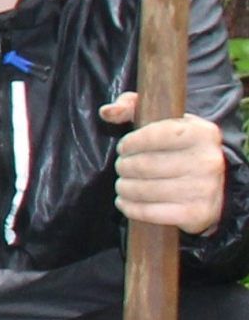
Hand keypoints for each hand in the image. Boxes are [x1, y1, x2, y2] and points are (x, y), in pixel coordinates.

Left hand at [104, 92, 229, 234]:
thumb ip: (131, 106)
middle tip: (122, 168)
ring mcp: (204, 189)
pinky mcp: (196, 214)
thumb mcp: (162, 119)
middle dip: (124, 167)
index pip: (154, 136)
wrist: (214, 184)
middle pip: (145, 165)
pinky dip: (131, 208)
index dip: (130, 143)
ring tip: (123, 184)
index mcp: (202, 133)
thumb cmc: (179, 147)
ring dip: (124, 188)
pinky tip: (125, 202)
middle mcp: (208, 161)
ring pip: (144, 190)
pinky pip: (151, 213)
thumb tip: (106, 112)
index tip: (124, 148)